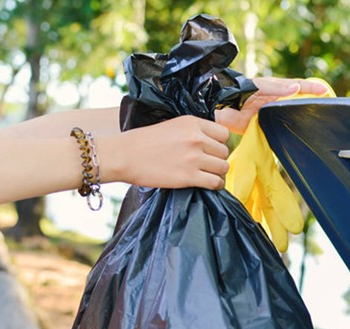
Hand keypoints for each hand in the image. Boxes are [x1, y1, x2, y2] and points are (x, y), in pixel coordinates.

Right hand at [106, 116, 230, 189]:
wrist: (124, 155)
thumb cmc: (143, 141)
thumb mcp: (172, 125)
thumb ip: (192, 131)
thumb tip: (211, 142)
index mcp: (192, 123)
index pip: (224, 134)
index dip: (219, 143)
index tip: (212, 150)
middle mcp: (196, 138)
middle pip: (225, 151)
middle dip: (218, 159)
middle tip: (207, 165)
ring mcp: (194, 158)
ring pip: (223, 167)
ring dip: (218, 173)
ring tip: (209, 176)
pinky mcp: (189, 177)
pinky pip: (216, 182)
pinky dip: (216, 185)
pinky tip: (208, 185)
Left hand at [216, 77, 330, 133]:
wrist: (217, 106)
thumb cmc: (236, 90)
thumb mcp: (258, 86)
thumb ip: (276, 88)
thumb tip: (297, 88)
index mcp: (274, 89)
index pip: (297, 86)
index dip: (311, 88)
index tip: (326, 91)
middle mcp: (273, 101)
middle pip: (295, 103)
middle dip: (309, 106)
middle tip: (325, 111)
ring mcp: (267, 114)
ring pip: (287, 117)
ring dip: (298, 120)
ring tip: (314, 125)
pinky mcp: (259, 127)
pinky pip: (275, 131)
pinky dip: (284, 134)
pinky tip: (292, 139)